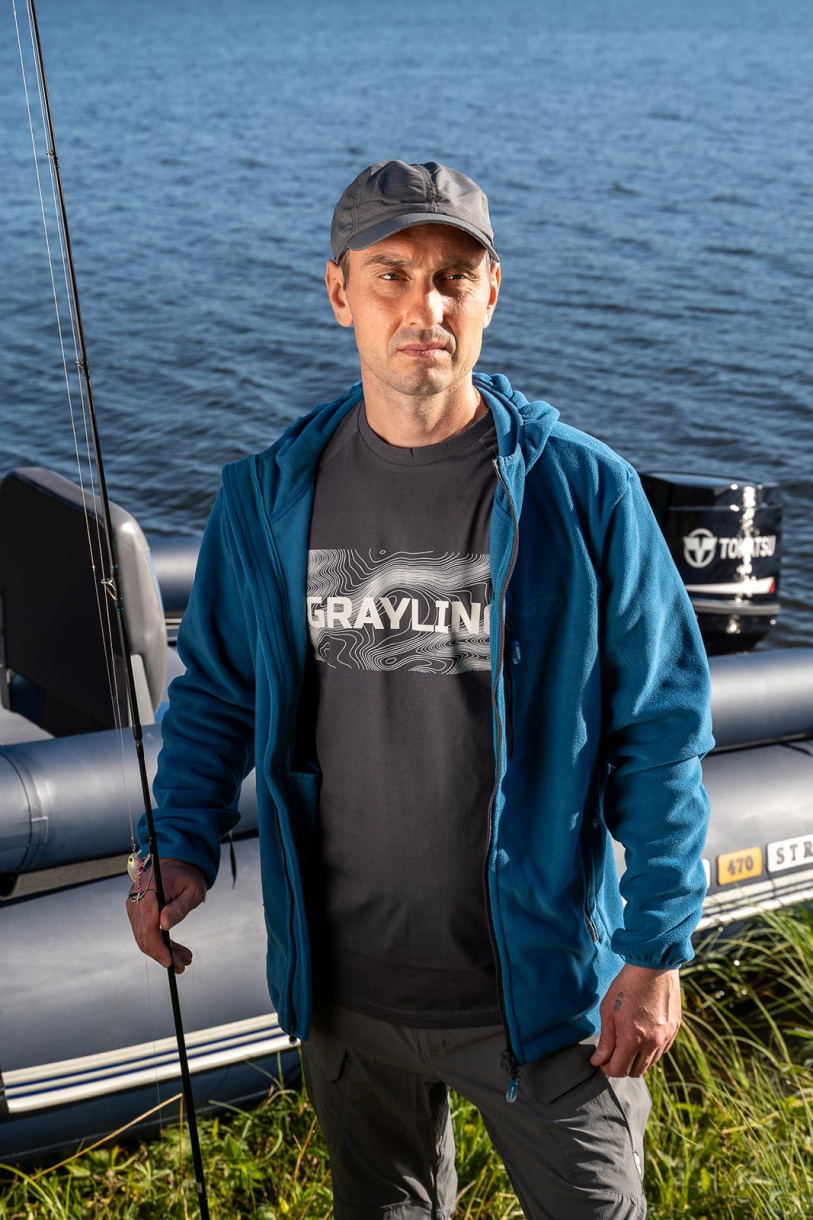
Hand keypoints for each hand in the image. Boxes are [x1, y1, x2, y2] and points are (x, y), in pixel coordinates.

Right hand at [126, 857, 206, 973]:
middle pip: (144, 935)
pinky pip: (146, 930)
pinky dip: (160, 942)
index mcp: (149, 891)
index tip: (169, 962)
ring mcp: (135, 905)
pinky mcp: (138, 910)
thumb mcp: (191, 891)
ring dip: (163, 951)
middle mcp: (137, 899)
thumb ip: (178, 908)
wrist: (178, 863)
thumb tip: (164, 926)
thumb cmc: (188, 876)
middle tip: (183, 966)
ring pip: (145, 936)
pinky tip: (175, 951)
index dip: (157, 948)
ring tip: (184, 961)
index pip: (148, 927)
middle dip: (163, 954)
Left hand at [590, 962, 680, 1076]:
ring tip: (626, 1044)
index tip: (601, 1060)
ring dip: (636, 1060)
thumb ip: (605, 1041)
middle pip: (635, 1071)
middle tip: (612, 1054)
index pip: (619, 1070)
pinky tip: (642, 1036)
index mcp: (632, 1039)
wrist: (653, 966)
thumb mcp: (608, 1011)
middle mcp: (651, 1043)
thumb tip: (598, 1061)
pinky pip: (661, 1051)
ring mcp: (665, 1038)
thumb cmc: (626, 986)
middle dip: (621, 1067)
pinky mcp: (674, 1031)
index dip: (607, 1068)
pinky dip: (650, 1051)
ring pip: (650, 1064)